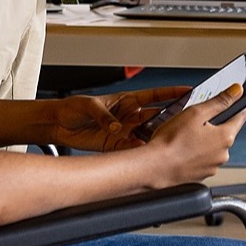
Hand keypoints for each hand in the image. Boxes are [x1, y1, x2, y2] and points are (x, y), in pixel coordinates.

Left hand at [47, 87, 188, 151]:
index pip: (154, 95)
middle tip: (180, 123)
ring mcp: (123, 131)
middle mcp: (128, 116)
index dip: (171, 94)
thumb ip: (104, 116)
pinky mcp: (115, 145)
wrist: (57, 124)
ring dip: (153, 138)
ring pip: (145, 135)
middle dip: (169, 120)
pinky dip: (137, 152)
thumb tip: (116, 126)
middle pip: (154, 117)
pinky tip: (141, 153)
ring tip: (162, 142)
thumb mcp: (89, 105)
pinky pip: (130, 149)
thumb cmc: (72, 108)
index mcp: (126, 100)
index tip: (188, 92)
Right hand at [146, 86, 245, 184]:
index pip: (240, 117)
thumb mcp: (196, 113)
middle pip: (225, 133)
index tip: (240, 102)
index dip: (240, 106)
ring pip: (212, 147)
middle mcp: (222, 154)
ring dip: (204, 140)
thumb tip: (237, 91)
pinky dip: (196, 153)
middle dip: (214, 124)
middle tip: (197, 119)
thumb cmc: (171, 142)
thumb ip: (219, 101)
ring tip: (184, 135)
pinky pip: (202, 159)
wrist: (154, 168)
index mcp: (225, 137)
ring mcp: (212, 167)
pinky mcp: (200, 175)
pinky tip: (182, 148)